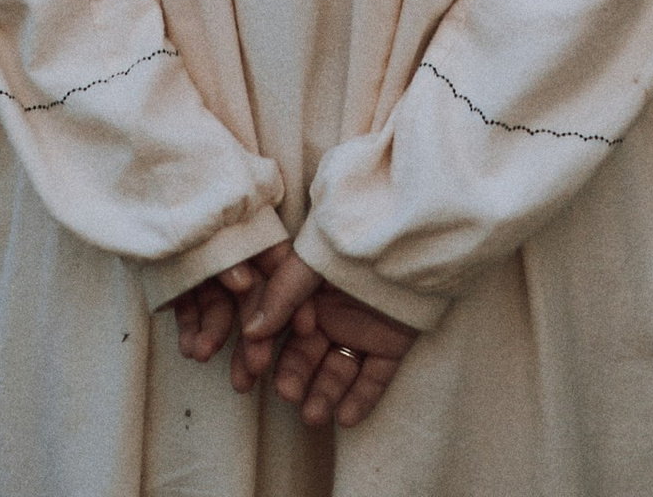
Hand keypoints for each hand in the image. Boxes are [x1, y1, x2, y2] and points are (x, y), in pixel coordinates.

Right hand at [186, 241, 416, 428]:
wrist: (408, 234)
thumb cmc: (353, 240)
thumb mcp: (311, 262)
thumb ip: (282, 295)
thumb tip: (251, 332)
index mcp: (306, 297)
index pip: (275, 333)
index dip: (257, 356)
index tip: (244, 381)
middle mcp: (330, 317)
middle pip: (305, 357)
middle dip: (293, 379)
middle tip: (287, 395)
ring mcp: (360, 332)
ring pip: (337, 372)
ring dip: (324, 395)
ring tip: (314, 416)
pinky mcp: (390, 345)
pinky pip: (375, 377)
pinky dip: (362, 398)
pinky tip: (347, 418)